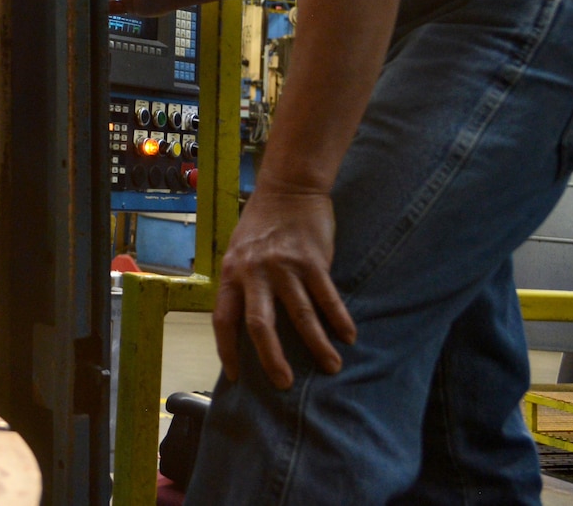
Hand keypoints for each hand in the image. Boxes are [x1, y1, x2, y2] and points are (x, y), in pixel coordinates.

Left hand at [213, 188, 356, 390]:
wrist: (288, 187)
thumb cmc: (262, 224)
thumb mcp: (238, 252)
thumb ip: (241, 284)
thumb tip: (244, 325)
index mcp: (231, 272)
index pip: (223, 319)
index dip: (228, 351)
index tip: (237, 377)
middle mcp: (254, 272)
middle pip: (260, 325)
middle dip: (272, 359)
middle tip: (284, 384)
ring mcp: (283, 266)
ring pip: (300, 315)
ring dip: (317, 346)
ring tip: (331, 367)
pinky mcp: (312, 259)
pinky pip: (326, 296)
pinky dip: (339, 318)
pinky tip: (348, 337)